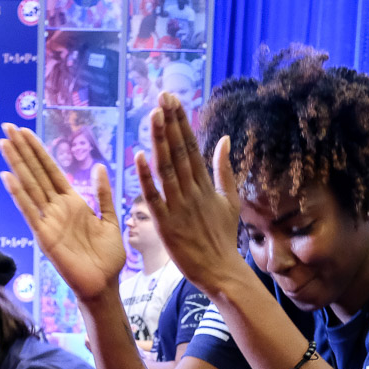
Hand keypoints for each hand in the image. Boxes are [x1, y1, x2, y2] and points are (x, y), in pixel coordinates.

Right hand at [0, 125, 125, 302]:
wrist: (104, 284)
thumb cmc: (108, 257)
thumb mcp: (111, 219)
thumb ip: (104, 194)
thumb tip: (99, 166)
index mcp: (73, 202)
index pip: (51, 170)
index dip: (38, 150)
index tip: (24, 130)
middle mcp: (57, 208)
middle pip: (36, 172)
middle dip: (22, 149)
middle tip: (7, 125)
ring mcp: (49, 221)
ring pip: (30, 186)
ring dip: (16, 164)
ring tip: (3, 142)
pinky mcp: (45, 237)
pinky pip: (30, 212)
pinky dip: (19, 195)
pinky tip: (8, 177)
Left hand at [136, 93, 244, 294]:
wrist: (221, 271)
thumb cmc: (223, 238)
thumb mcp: (230, 201)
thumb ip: (224, 170)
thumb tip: (225, 139)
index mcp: (206, 185)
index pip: (191, 147)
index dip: (181, 122)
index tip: (173, 100)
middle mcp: (192, 192)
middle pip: (179, 152)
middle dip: (170, 123)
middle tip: (162, 96)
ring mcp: (179, 207)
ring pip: (167, 169)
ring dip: (159, 141)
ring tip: (153, 115)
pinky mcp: (166, 225)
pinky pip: (154, 197)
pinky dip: (146, 177)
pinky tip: (139, 155)